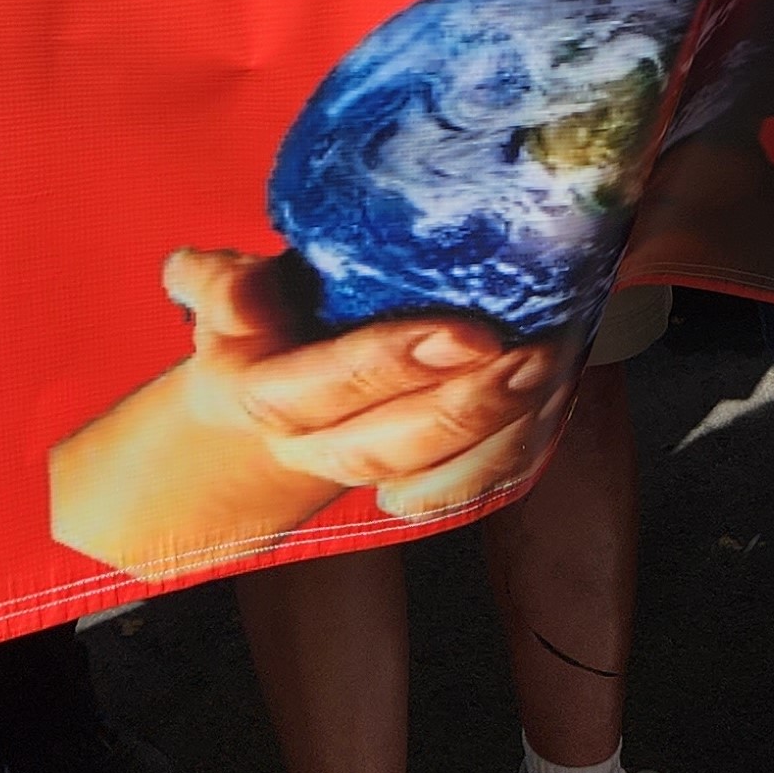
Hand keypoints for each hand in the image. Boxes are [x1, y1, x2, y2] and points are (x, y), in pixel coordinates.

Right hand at [166, 250, 561, 511]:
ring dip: (496, 429)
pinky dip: (510, 449)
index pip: (317, 392)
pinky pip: (462, 488)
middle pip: (382, 448)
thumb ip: (221, 285)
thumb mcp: (227, 294)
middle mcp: (312, 447)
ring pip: (430, 476)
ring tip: (549, 365)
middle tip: (528, 353)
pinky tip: (552, 396)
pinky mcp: (414, 476)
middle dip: (459, 407)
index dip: (389, 366)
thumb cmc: (261, 322)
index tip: (465, 331)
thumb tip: (240, 295)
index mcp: (261, 397)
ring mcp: (365, 469)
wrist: (263, 405)